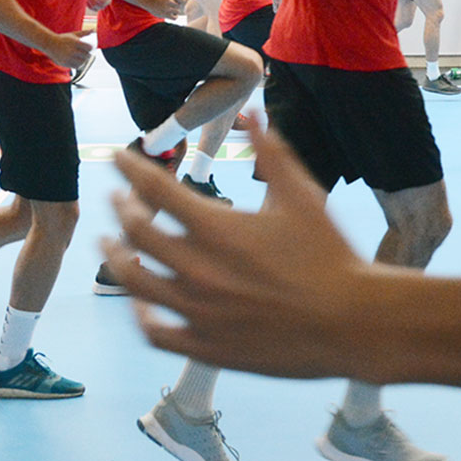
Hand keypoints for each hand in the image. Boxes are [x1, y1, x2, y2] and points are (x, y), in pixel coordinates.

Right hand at [43, 31, 96, 73]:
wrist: (49, 44)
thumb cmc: (63, 38)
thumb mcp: (73, 34)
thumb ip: (84, 33)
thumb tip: (94, 30)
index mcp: (75, 42)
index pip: (89, 47)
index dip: (91, 48)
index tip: (90, 48)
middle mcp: (72, 50)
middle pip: (87, 55)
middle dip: (88, 54)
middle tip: (86, 53)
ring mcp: (68, 58)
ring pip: (82, 62)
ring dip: (84, 60)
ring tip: (82, 57)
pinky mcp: (65, 63)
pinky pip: (76, 66)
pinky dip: (78, 64)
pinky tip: (77, 61)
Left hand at [104, 116, 371, 377]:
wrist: (352, 322)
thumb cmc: (331, 255)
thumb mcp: (302, 195)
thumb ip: (271, 152)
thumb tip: (251, 113)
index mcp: (217, 228)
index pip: (155, 189)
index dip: (130, 168)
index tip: (117, 157)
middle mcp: (198, 269)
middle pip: (136, 233)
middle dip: (121, 209)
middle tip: (119, 199)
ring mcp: (198, 312)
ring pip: (134, 282)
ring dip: (115, 257)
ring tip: (108, 244)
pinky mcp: (206, 346)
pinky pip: (154, 332)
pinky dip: (139, 315)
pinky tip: (140, 304)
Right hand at [146, 0, 185, 20]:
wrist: (148, 2)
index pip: (183, 0)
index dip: (180, 1)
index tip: (175, 0)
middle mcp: (169, 1)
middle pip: (180, 6)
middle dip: (176, 6)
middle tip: (169, 4)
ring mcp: (167, 8)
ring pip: (177, 12)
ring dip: (174, 11)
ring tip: (168, 8)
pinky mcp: (165, 15)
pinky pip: (175, 18)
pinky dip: (174, 16)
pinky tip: (170, 14)